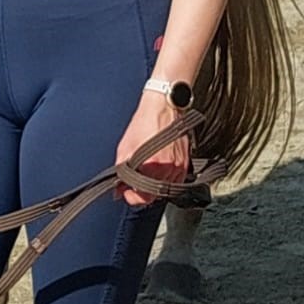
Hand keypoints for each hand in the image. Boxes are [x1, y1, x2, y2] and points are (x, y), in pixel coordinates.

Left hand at [114, 91, 190, 206]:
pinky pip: (175, 181)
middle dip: (142, 192)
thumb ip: (121, 170)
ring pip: (165, 189)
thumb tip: (118, 188)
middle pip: (154, 195)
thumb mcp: (125, 146)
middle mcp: (167, 169)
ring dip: (154, 185)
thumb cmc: (145, 122)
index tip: (126, 192)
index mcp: (151, 166)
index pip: (143, 197)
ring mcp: (179, 167)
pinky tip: (157, 168)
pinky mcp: (185, 163)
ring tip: (145, 172)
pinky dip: (165, 179)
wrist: (164, 106)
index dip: (131, 197)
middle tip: (133, 184)